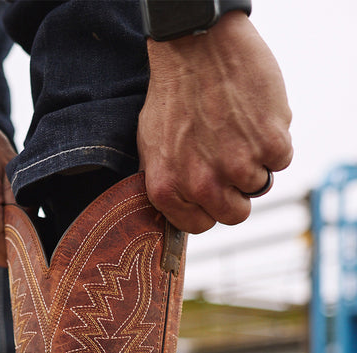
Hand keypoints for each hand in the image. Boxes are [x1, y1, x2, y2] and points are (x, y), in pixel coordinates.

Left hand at [138, 11, 292, 233]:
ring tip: (239, 131)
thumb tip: (179, 209)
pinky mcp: (269, 142)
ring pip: (260, 186)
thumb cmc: (172, 94)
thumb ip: (166, 182)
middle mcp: (200, 184)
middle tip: (232, 162)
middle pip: (234, 215)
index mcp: (167, 189)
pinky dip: (276, 141)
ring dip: (256, 162)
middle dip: (236, 193)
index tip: (213, 191)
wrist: (196, 48)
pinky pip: (281, 160)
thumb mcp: (150, 146)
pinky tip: (256, 118)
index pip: (199, 226)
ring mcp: (236, 165)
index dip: (209, 208)